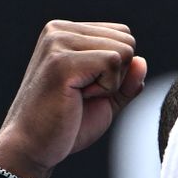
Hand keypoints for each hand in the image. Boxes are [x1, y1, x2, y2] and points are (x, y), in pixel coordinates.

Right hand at [0, 20, 147, 177]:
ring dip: (111, 83)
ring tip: (79, 96)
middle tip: (84, 95)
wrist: (34, 147)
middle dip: (118, 75)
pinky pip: (113, 62)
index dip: (119, 70)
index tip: (88, 88)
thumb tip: (143, 61)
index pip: (122, 35)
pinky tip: (79, 98)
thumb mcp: (106, 99)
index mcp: (67, 32)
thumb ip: (127, 80)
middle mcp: (59, 30)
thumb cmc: (67, 125)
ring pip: (123, 52)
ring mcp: (58, 42)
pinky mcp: (62, 60)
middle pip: (127, 41)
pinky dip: (107, 88)